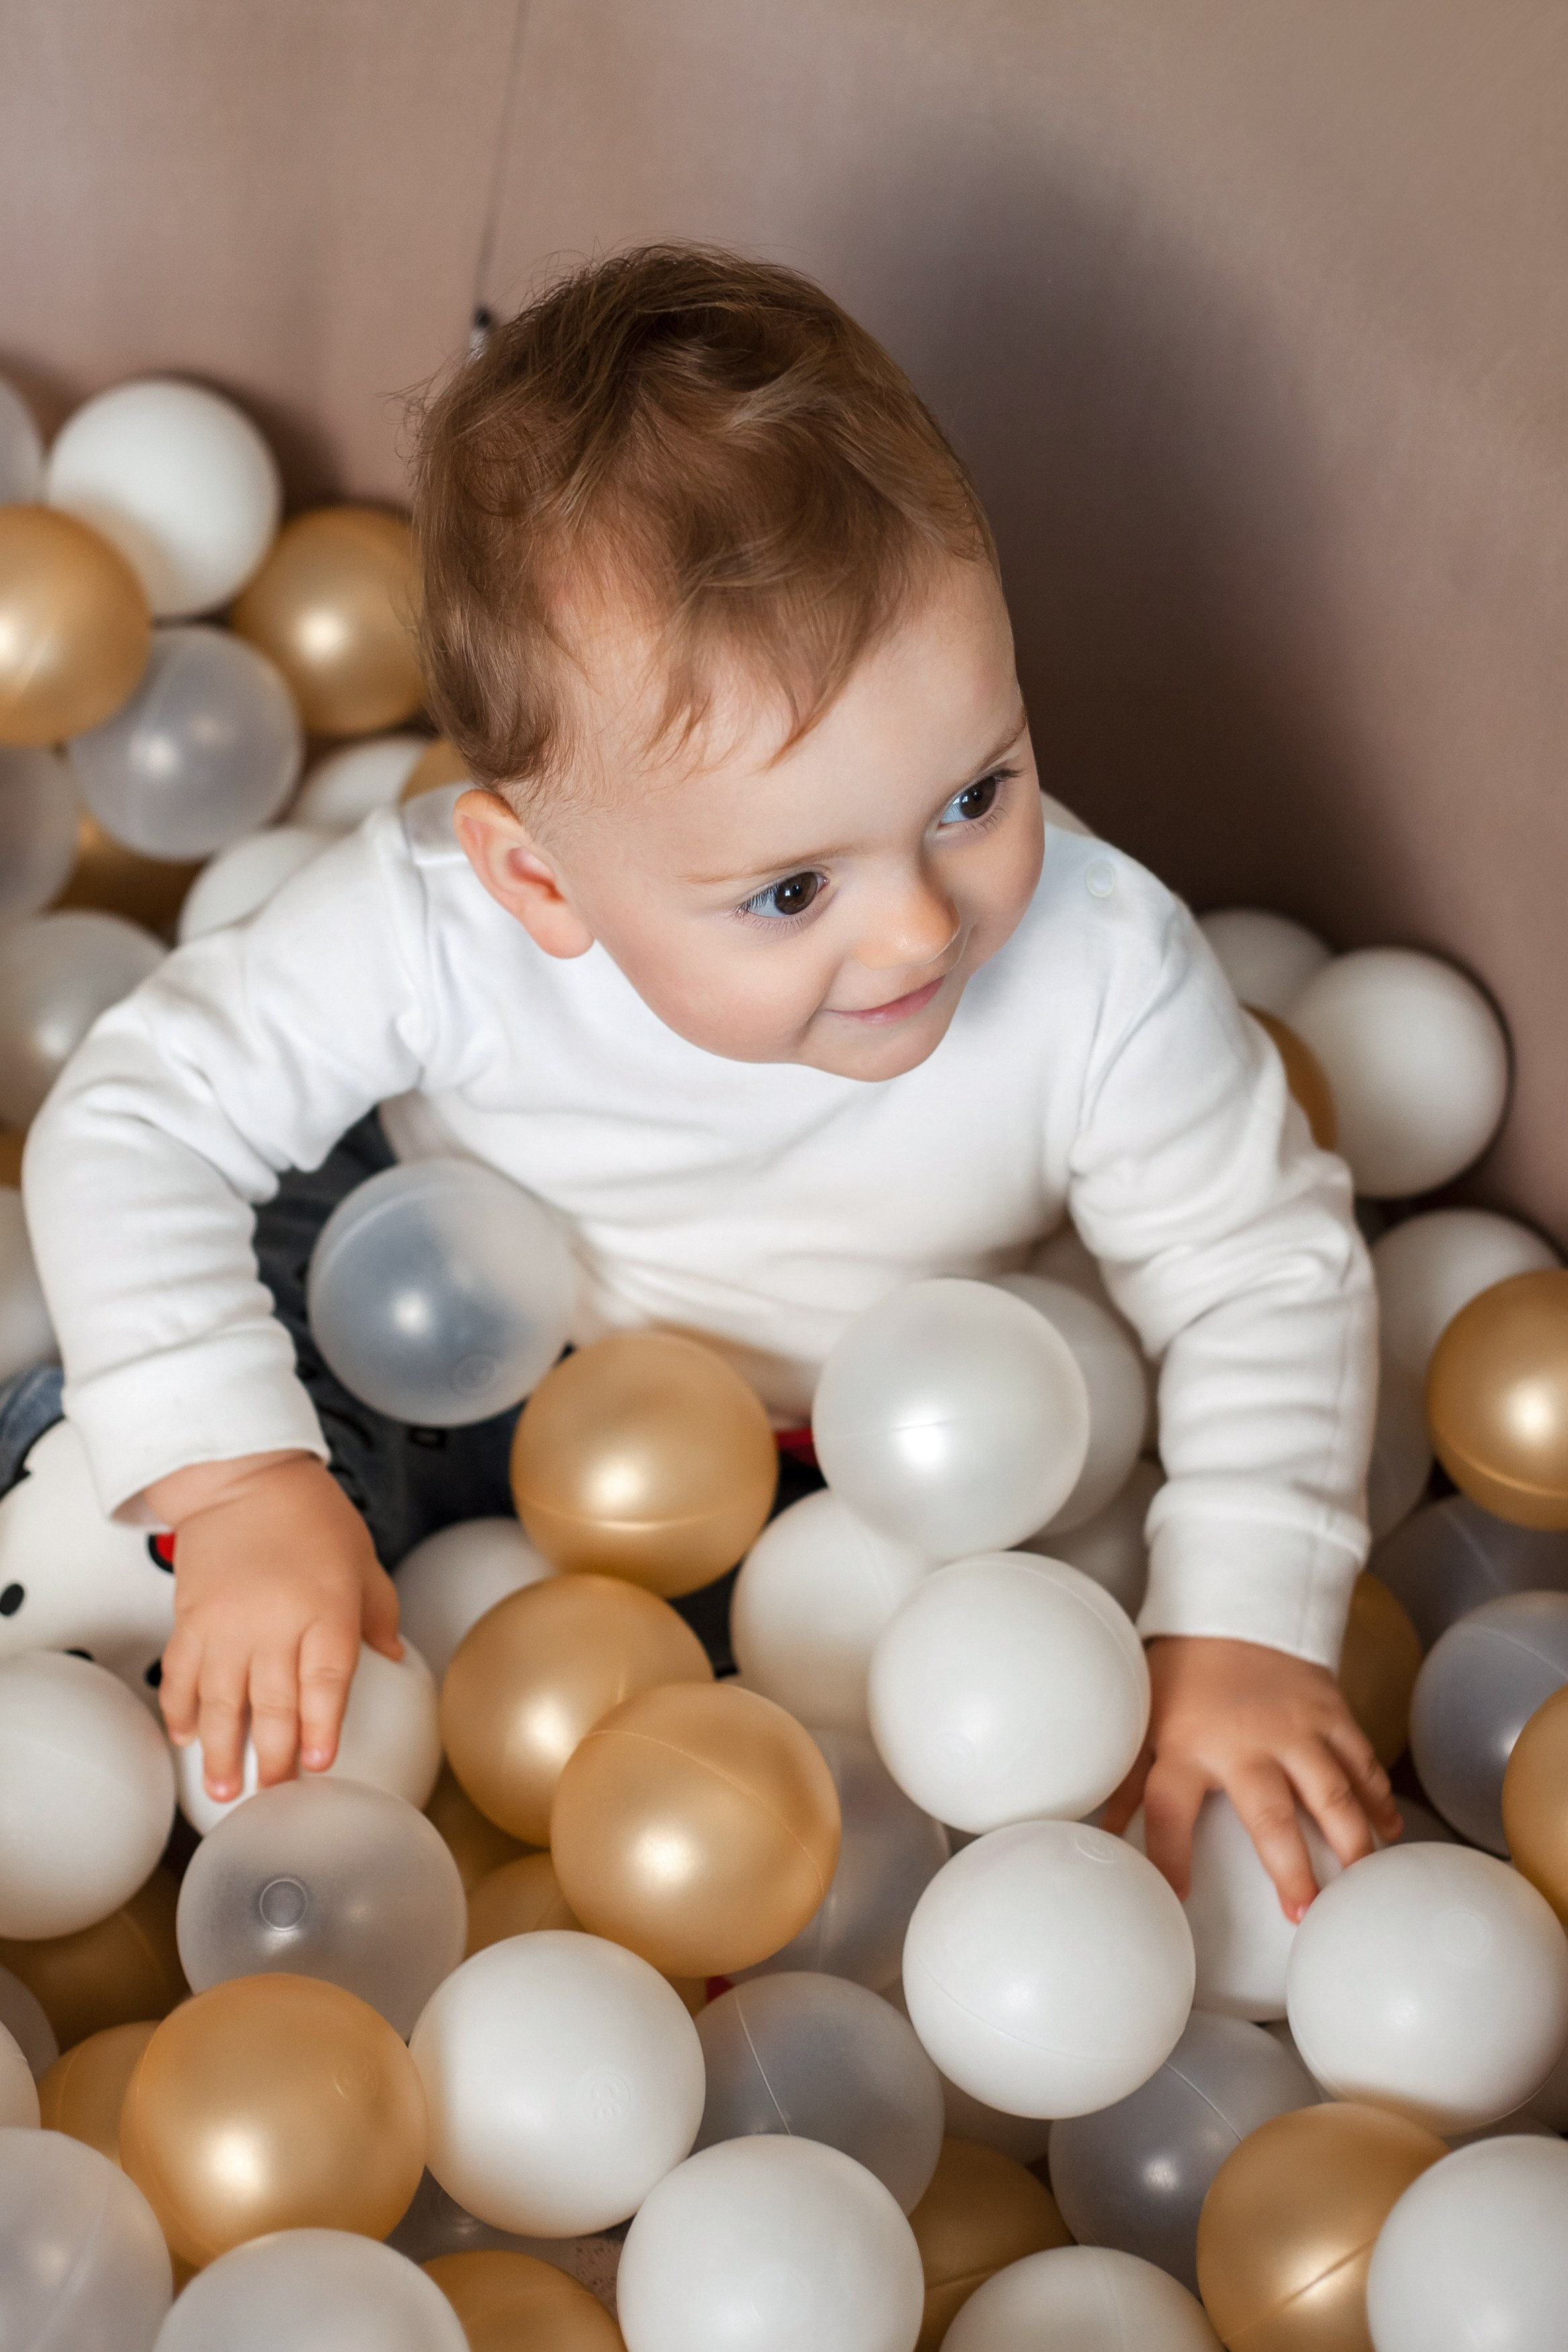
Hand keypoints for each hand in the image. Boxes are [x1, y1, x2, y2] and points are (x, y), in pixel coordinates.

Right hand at [146, 1450, 401, 1802]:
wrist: (244, 1478)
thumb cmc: (312, 1517)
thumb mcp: (363, 1560)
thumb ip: (379, 1614)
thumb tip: (393, 1659)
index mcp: (325, 1609)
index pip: (325, 1683)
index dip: (320, 1728)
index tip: (318, 1764)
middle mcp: (274, 1622)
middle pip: (272, 1704)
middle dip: (272, 1758)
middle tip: (272, 1798)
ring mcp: (226, 1623)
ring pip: (220, 1700)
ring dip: (220, 1748)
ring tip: (222, 1788)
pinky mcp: (191, 1618)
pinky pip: (180, 1672)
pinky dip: (178, 1708)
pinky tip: (183, 1736)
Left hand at [1100, 1635, 1401, 1922]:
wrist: (1232, 1608)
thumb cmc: (1182, 1674)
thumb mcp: (1143, 1722)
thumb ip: (1126, 1782)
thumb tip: (1103, 1836)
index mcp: (1186, 1745)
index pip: (1167, 1809)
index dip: (1169, 1855)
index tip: (1179, 1895)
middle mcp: (1244, 1741)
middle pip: (1269, 1814)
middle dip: (1290, 1868)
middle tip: (1306, 1915)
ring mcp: (1294, 1726)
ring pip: (1331, 1792)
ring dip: (1351, 1843)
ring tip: (1363, 1886)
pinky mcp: (1329, 1711)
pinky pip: (1361, 1760)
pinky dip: (1378, 1798)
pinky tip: (1389, 1831)